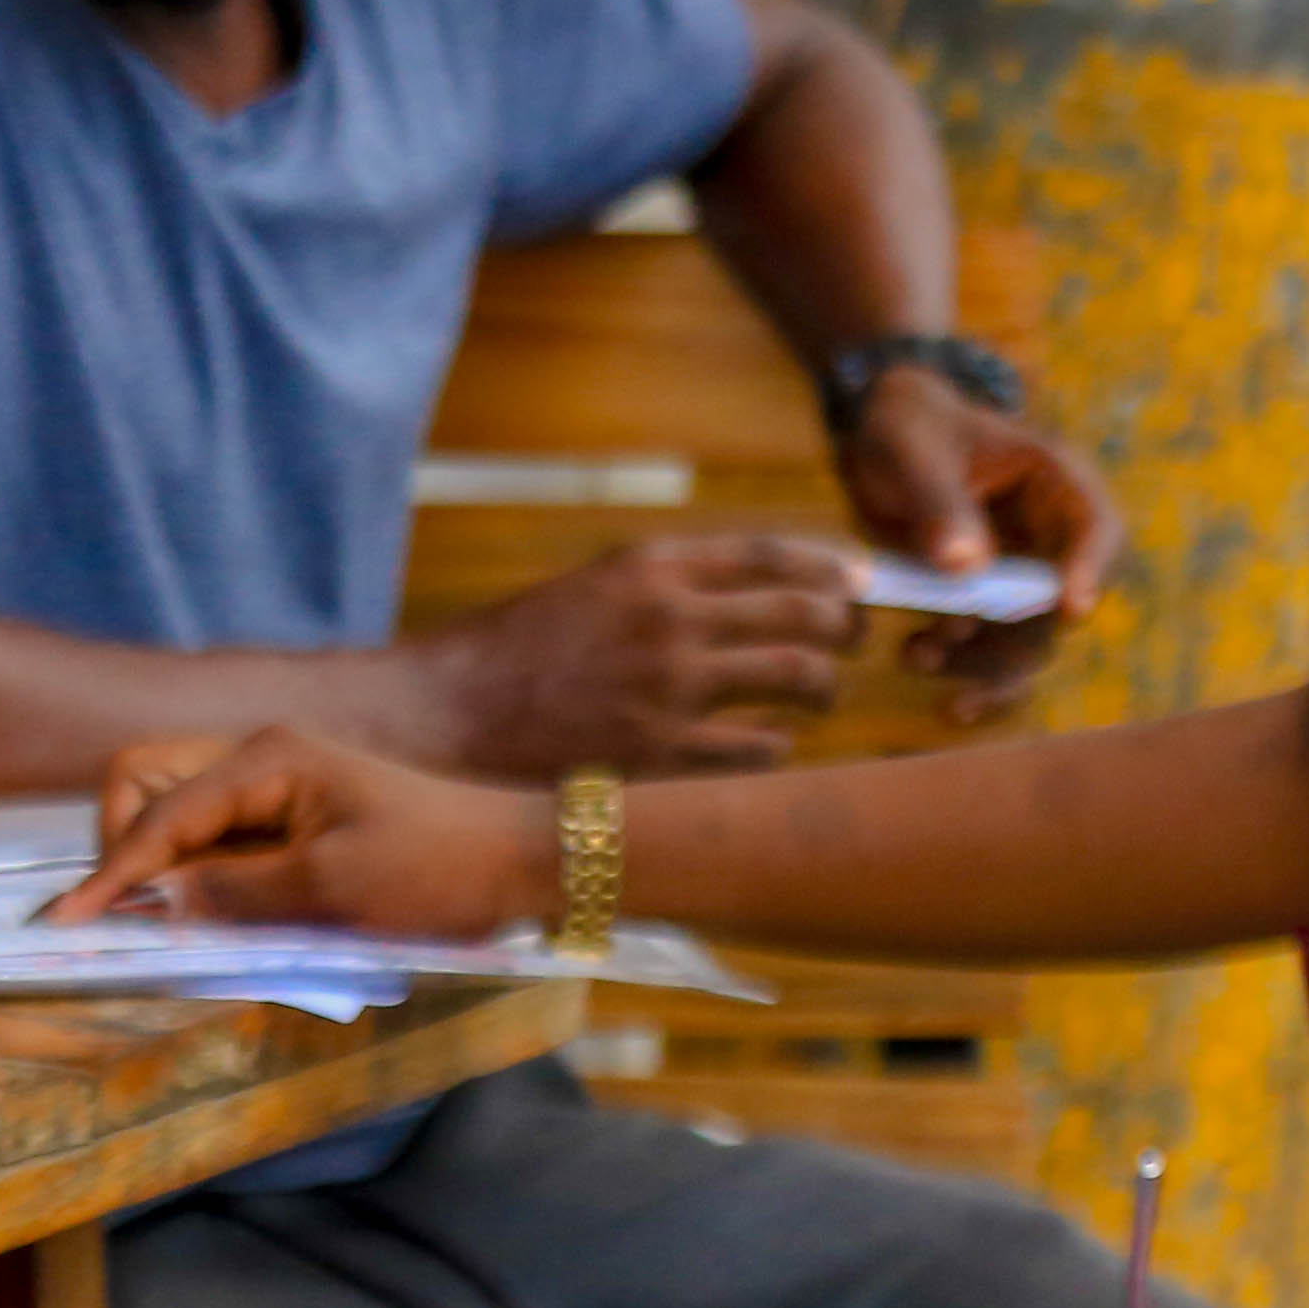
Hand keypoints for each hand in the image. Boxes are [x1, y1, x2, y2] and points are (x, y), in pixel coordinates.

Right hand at [55, 724, 548, 935]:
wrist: (517, 860)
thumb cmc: (435, 867)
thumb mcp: (334, 888)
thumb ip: (238, 894)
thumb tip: (159, 905)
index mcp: (267, 759)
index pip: (159, 814)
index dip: (112, 874)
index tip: (68, 926)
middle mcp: (260, 761)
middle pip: (146, 786)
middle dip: (126, 848)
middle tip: (137, 918)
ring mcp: (275, 789)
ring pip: (176, 814)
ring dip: (162, 867)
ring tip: (173, 927)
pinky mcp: (291, 823)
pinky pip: (218, 843)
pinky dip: (200, 879)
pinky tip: (210, 922)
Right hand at [420, 534, 857, 775]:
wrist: (449, 714)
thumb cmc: (519, 650)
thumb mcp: (593, 586)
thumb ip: (668, 583)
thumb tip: (757, 589)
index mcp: (650, 566)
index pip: (770, 553)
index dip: (828, 565)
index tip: (859, 579)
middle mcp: (669, 617)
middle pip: (802, 612)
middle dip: (845, 625)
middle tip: (856, 638)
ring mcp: (670, 688)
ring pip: (797, 678)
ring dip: (825, 686)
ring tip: (823, 695)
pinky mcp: (660, 754)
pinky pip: (758, 750)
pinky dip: (778, 747)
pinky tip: (773, 748)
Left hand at [834, 367, 1121, 724]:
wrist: (876, 436)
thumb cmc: (909, 425)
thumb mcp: (914, 451)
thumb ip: (938, 501)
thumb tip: (966, 568)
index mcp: (1054, 482)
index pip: (1098, 527)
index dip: (1092, 570)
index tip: (1068, 610)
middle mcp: (1047, 537)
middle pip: (1062, 604)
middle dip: (1017, 640)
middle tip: (959, 651)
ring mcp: (1017, 574)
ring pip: (1025, 639)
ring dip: (979, 661)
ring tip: (914, 655)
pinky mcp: (982, 602)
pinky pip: (986, 647)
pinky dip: (956, 662)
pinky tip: (911, 656)